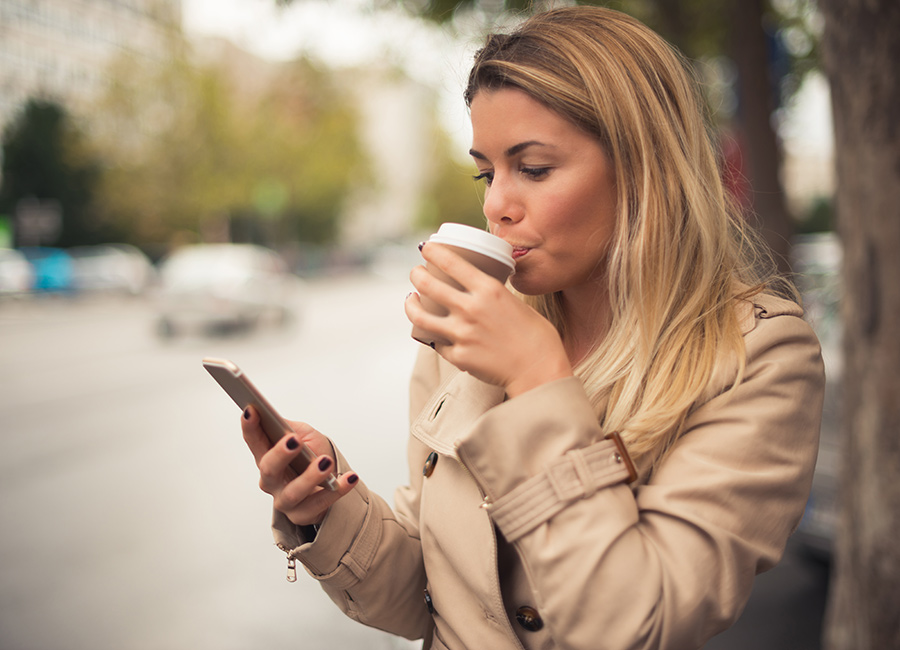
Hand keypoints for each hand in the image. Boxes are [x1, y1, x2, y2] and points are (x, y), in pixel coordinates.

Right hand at [241, 406, 358, 525]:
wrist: (331, 483)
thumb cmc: (313, 456)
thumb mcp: (304, 436)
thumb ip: (290, 428)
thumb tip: (278, 421)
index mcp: (267, 457)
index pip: (254, 441)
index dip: (250, 426)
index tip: (251, 410)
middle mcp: (271, 481)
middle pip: (268, 468)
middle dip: (280, 453)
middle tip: (293, 440)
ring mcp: (285, 500)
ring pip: (293, 492)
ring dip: (310, 476)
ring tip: (325, 462)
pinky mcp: (303, 515)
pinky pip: (319, 504)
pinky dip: (337, 490)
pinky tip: (349, 478)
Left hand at [406, 242, 571, 397]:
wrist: (540, 370)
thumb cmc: (536, 336)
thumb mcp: (514, 302)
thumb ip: (491, 295)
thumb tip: (475, 289)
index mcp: (488, 289)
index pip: (450, 262)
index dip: (432, 252)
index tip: (425, 248)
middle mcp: (471, 309)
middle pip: (427, 285)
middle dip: (417, 274)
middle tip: (416, 272)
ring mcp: (461, 334)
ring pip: (420, 315)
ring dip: (411, 304)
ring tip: (411, 299)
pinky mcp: (458, 356)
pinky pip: (436, 342)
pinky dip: (434, 335)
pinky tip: (432, 330)